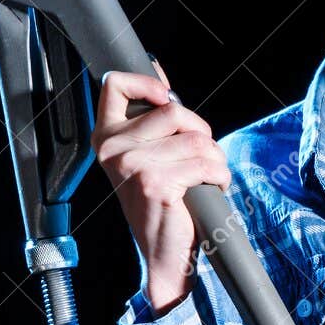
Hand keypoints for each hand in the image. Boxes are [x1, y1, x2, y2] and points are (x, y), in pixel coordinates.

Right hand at [92, 60, 231, 315]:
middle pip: (173, 111)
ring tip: (206, 177)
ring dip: (214, 159)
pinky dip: (218, 176)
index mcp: (106, 138)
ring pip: (195, 139)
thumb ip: (150, 119)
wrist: (164, 254)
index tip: (166, 97)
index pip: (114, 85)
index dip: (147, 83)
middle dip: (200, 133)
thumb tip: (157, 70)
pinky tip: (209, 188)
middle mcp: (113, 150)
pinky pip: (204, 162)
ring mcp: (132, 166)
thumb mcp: (148, 157)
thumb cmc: (161, 205)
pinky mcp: (156, 183)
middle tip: (200, 158)